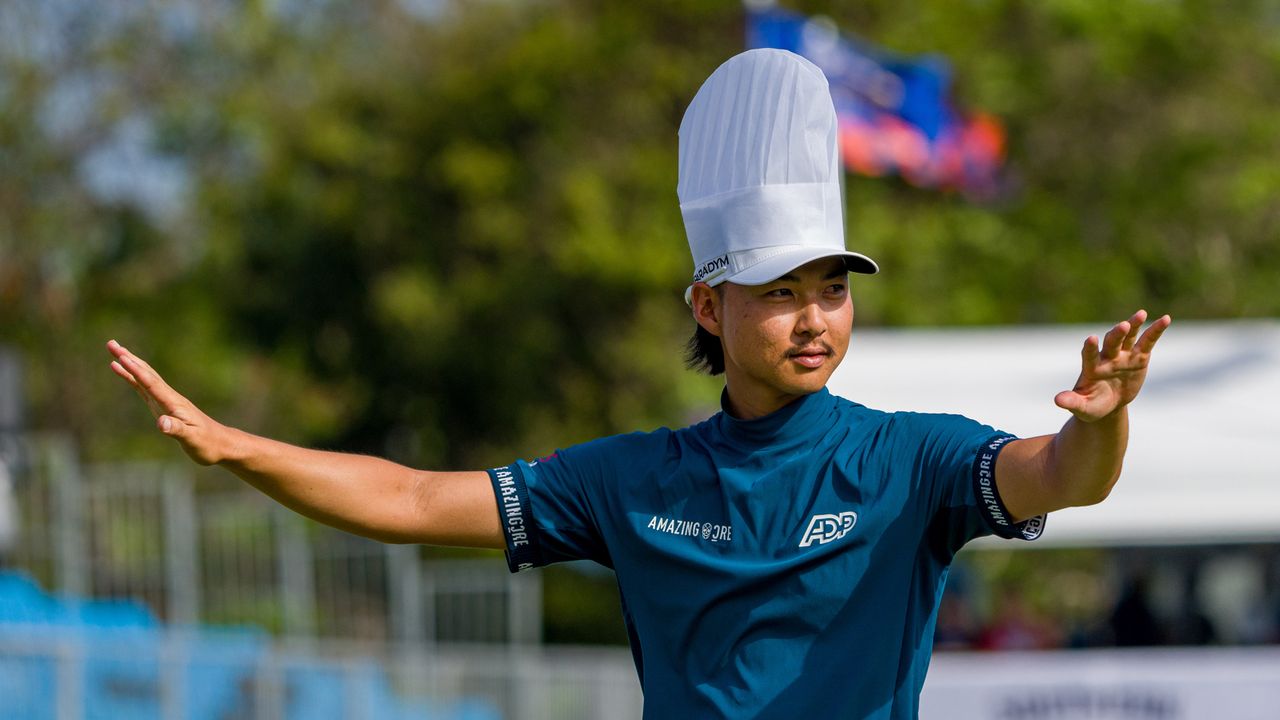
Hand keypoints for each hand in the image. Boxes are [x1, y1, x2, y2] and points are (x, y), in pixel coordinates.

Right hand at [106, 340, 230, 464]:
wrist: (219, 443)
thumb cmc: (207, 442)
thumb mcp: (192, 439)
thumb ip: (177, 429)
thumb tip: (161, 423)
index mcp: (174, 403)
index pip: (152, 383)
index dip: (136, 371)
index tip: (121, 356)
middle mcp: (169, 397)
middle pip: (146, 373)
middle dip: (128, 358)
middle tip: (111, 343)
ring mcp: (166, 400)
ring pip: (145, 377)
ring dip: (129, 364)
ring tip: (114, 350)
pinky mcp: (163, 406)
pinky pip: (145, 387)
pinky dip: (133, 378)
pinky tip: (123, 371)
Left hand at [1054, 310, 1171, 422]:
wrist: (1107, 404)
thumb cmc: (1091, 406)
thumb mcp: (1082, 408)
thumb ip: (1071, 402)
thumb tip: (1057, 400)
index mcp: (1091, 369)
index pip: (1089, 355)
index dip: (1090, 348)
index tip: (1091, 339)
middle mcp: (1107, 358)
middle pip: (1111, 342)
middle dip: (1116, 335)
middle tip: (1122, 326)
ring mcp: (1123, 355)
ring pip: (1128, 337)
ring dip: (1133, 325)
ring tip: (1141, 314)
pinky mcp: (1139, 357)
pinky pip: (1148, 342)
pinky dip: (1156, 331)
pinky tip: (1165, 319)